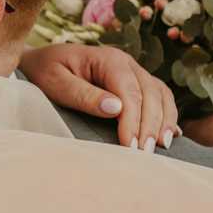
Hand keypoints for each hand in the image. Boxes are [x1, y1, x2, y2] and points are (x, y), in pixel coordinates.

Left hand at [18, 44, 178, 150]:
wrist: (42, 61)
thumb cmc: (45, 71)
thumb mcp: (54, 82)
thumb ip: (82, 94)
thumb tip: (115, 109)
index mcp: (108, 59)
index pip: (129, 92)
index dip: (133, 120)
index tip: (131, 146)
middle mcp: (126, 62)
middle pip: (150, 93)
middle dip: (151, 125)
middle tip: (145, 153)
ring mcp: (133, 71)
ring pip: (160, 94)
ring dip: (164, 120)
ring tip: (162, 146)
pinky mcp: (134, 83)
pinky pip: (159, 96)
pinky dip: (167, 114)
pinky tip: (170, 134)